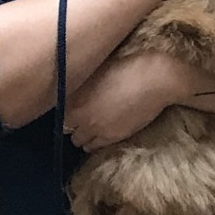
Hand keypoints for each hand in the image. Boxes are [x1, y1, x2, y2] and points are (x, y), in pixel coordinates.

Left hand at [65, 53, 186, 150]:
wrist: (156, 79)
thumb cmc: (130, 67)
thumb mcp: (99, 69)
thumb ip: (83, 82)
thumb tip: (75, 87)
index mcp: (74, 94)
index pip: (58, 110)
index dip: (67, 109)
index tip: (74, 106)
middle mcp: (79, 114)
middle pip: (65, 128)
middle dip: (73, 124)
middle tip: (84, 117)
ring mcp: (95, 127)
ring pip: (78, 141)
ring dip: (83, 135)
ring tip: (94, 127)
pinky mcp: (112, 136)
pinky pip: (94, 147)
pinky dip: (95, 143)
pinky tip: (102, 134)